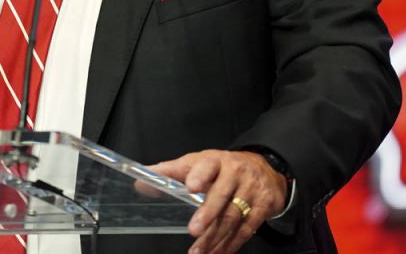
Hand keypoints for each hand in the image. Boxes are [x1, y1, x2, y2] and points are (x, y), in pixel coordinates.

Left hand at [145, 150, 286, 253]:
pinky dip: (232, 244)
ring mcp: (251, 190)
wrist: (264, 169)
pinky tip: (218, 253)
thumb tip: (140, 182)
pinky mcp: (264, 206)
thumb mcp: (197, 163)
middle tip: (193, 230)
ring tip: (199, 251)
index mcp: (216, 160)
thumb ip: (170, 173)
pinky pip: (247, 228)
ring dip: (215, 237)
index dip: (199, 174)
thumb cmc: (222, 168)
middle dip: (208, 213)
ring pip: (233, 216)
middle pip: (222, 194)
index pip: (207, 165)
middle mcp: (235, 173)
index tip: (191, 186)